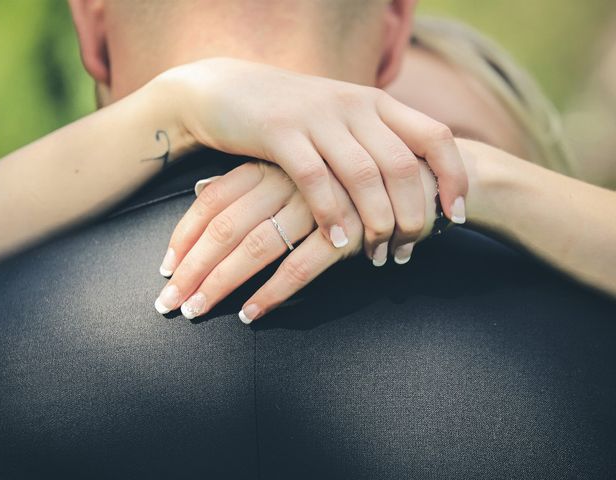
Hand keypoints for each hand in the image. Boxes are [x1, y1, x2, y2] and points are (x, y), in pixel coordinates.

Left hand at [154, 160, 437, 322]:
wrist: (421, 167)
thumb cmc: (346, 171)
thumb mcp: (295, 163)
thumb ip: (249, 177)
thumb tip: (199, 189)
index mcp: (271, 162)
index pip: (212, 200)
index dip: (185, 236)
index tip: (165, 267)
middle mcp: (288, 179)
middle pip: (225, 227)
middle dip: (192, 268)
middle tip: (167, 303)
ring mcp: (317, 203)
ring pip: (256, 247)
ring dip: (221, 283)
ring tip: (196, 311)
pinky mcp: (346, 229)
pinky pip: (301, 264)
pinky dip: (273, 292)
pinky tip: (252, 314)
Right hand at [157, 57, 466, 263]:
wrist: (230, 89)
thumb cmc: (293, 116)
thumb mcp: (342, 119)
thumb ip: (376, 143)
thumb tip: (414, 189)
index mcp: (376, 103)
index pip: (435, 136)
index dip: (453, 178)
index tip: (455, 218)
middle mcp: (354, 105)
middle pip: (402, 166)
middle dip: (413, 216)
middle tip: (406, 251)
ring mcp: (318, 117)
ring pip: (364, 175)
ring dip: (376, 223)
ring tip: (376, 256)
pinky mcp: (280, 133)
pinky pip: (316, 180)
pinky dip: (331, 215)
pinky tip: (337, 243)